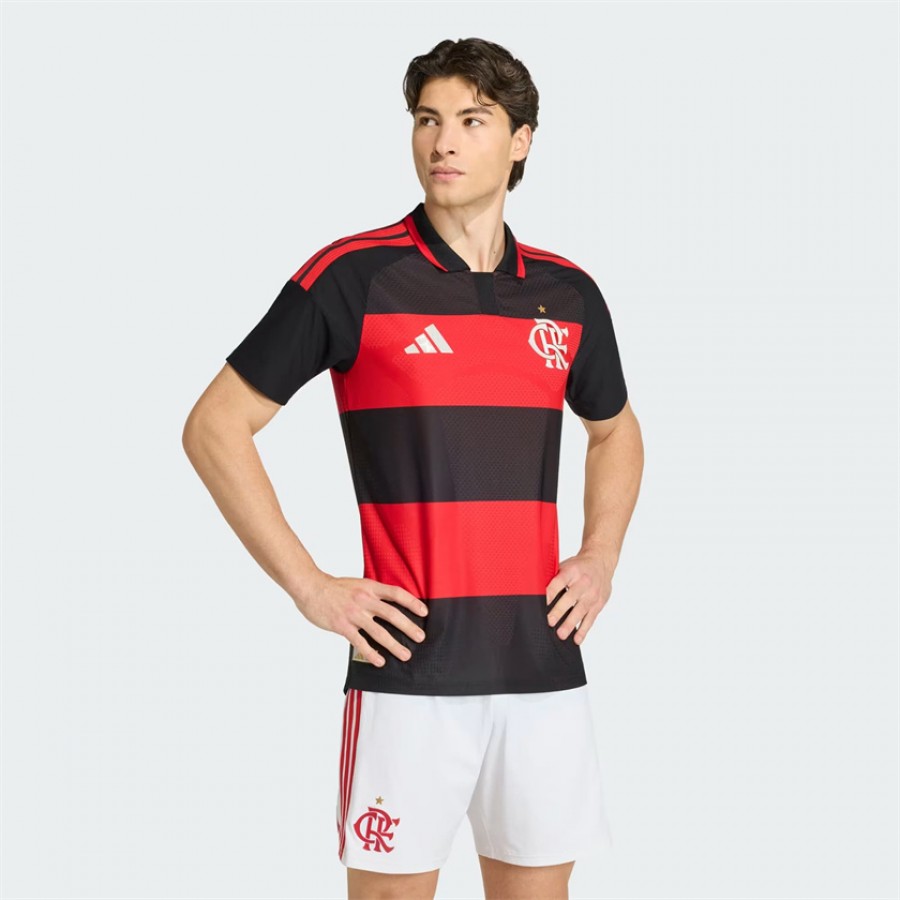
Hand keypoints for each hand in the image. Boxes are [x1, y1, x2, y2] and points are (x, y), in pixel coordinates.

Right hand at [293, 571, 427, 666]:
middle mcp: (364, 600)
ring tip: (405, 654)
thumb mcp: (358, 584)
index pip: (396, 593)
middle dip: (409, 627)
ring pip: (378, 632)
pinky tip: (380, 661)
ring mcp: (353, 613)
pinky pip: (360, 642)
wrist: (311, 588)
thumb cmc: (335, 587)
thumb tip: (390, 603)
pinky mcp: (342, 626)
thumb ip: (373, 593)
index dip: (412, 602)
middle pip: (392, 614)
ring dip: (394, 645)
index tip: (424, 612)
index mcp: (370, 587)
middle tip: (421, 638)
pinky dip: (371, 653)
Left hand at [544, 550, 613, 645]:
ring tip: (561, 634)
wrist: (601, 562)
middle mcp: (583, 582)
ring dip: (570, 623)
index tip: (540, 603)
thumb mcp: (565, 566)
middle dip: (559, 611)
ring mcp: (592, 594)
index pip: (558, 582)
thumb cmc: (578, 566)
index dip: (549, 593)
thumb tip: (533, 589)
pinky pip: (591, 618)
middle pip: (570, 598)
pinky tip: (577, 639)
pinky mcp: (599, 603)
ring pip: (581, 610)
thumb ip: (553, 577)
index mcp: (572, 571)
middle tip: (550, 622)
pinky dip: (583, 630)